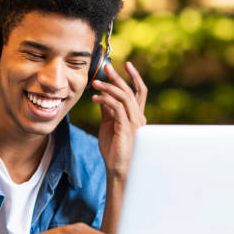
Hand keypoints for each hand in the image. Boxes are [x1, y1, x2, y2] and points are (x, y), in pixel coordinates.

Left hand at [91, 62, 146, 182]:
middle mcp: (138, 117)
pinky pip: (117, 108)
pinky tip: (95, 99)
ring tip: (95, 83)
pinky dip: (105, 101)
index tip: (125, 65)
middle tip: (107, 67)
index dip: (134, 77)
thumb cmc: (113, 149)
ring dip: (108, 88)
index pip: (139, 91)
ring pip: (124, 97)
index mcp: (136, 115)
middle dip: (118, 77)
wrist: (118, 169)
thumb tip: (102, 96)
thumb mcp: (109, 125)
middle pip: (130, 91)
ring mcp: (134, 123)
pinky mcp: (126, 128)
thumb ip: (108, 111)